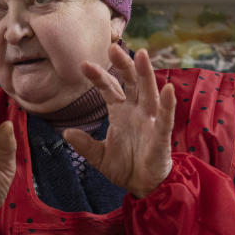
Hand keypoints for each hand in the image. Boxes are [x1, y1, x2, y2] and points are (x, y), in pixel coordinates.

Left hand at [63, 46, 176, 197]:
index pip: (110, 89)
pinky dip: (167, 104)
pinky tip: (168, 88)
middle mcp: (136, 111)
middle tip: (112, 47)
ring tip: (142, 54)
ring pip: (149, 92)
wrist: (143, 187)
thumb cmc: (125, 167)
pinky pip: (165, 117)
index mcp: (120, 113)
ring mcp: (150, 120)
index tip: (84, 65)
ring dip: (146, 74)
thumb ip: (85, 144)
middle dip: (123, 65)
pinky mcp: (161, 135)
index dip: (99, 77)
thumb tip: (66, 133)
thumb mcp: (99, 157)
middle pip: (131, 82)